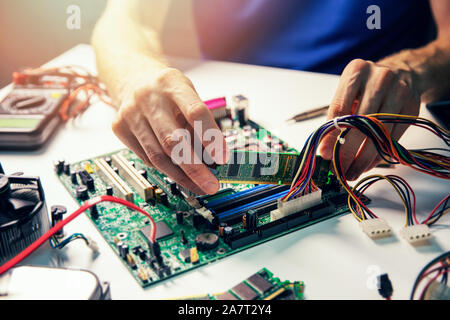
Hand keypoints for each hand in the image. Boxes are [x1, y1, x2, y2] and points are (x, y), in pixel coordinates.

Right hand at [111, 67, 228, 193]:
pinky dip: (167, 168)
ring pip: (158, 156)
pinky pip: (147, 158)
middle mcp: (148, 97)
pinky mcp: (120, 128)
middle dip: (195, 169)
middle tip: (211, 185)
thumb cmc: (169, 92)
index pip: (195, 112)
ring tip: (199, 185)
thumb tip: (214, 161)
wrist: (134, 79)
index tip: (222, 159)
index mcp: (172, 83)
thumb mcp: (189, 96)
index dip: (210, 138)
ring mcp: (131, 113)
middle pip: (173, 141)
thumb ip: (201, 125)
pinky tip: (180, 173)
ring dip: (182, 176)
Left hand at [319, 59, 419, 179]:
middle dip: (347, 150)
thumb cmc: (367, 87)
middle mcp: (380, 78)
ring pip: (379, 133)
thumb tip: (326, 150)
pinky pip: (393, 137)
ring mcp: (399, 92)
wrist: (403, 73)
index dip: (331, 135)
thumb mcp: (347, 93)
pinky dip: (378, 154)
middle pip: (361, 122)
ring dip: (363, 158)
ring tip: (352, 172)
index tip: (325, 154)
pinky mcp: (412, 108)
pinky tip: (367, 164)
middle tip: (338, 168)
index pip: (340, 108)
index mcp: (356, 71)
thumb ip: (335, 118)